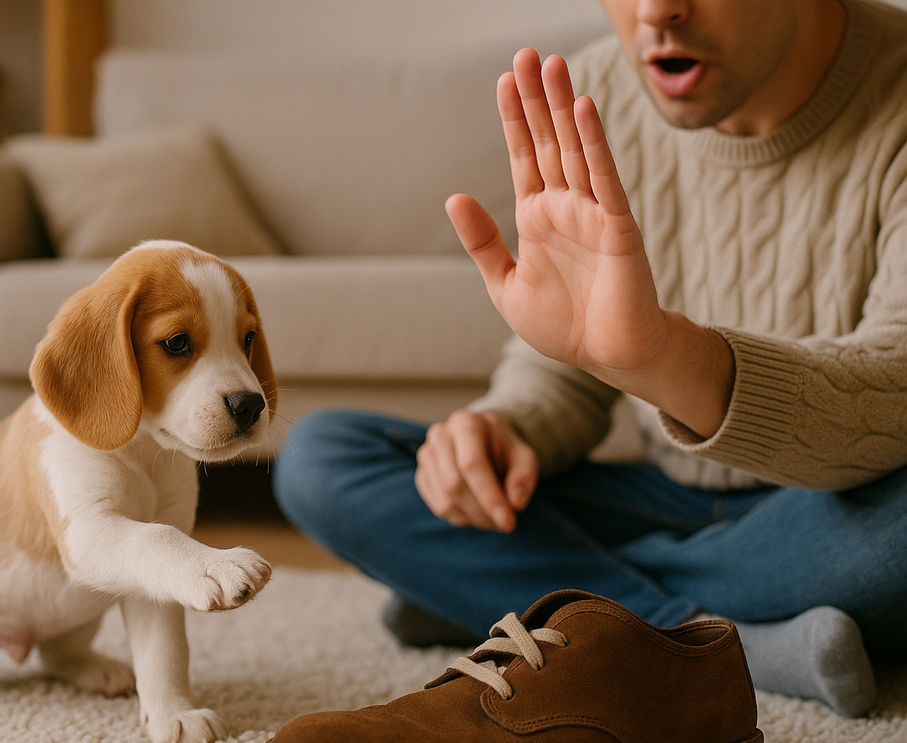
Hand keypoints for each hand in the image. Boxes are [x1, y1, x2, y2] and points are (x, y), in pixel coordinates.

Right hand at [414, 410, 537, 531]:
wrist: (485, 440)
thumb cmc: (505, 449)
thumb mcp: (524, 457)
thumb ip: (524, 477)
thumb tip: (515, 503)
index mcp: (466, 425)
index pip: (471, 464)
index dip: (489, 496)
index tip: (507, 522)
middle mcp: (440, 436)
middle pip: (455, 485)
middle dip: (482, 512)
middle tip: (504, 523)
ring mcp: (427, 456)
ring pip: (445, 501)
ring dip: (473, 518)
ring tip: (492, 518)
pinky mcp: (422, 475)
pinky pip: (438, 507)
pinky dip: (460, 518)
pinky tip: (476, 512)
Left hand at [447, 49, 733, 437]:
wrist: (607, 357)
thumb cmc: (563, 325)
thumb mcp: (505, 285)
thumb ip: (482, 243)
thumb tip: (455, 198)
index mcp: (537, 217)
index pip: (524, 156)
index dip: (514, 120)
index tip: (504, 81)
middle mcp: (565, 206)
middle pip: (549, 140)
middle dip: (536, 99)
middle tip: (527, 54)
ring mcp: (593, 212)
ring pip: (575, 149)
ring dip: (563, 107)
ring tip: (551, 65)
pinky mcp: (618, 227)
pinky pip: (604, 179)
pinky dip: (594, 144)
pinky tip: (583, 110)